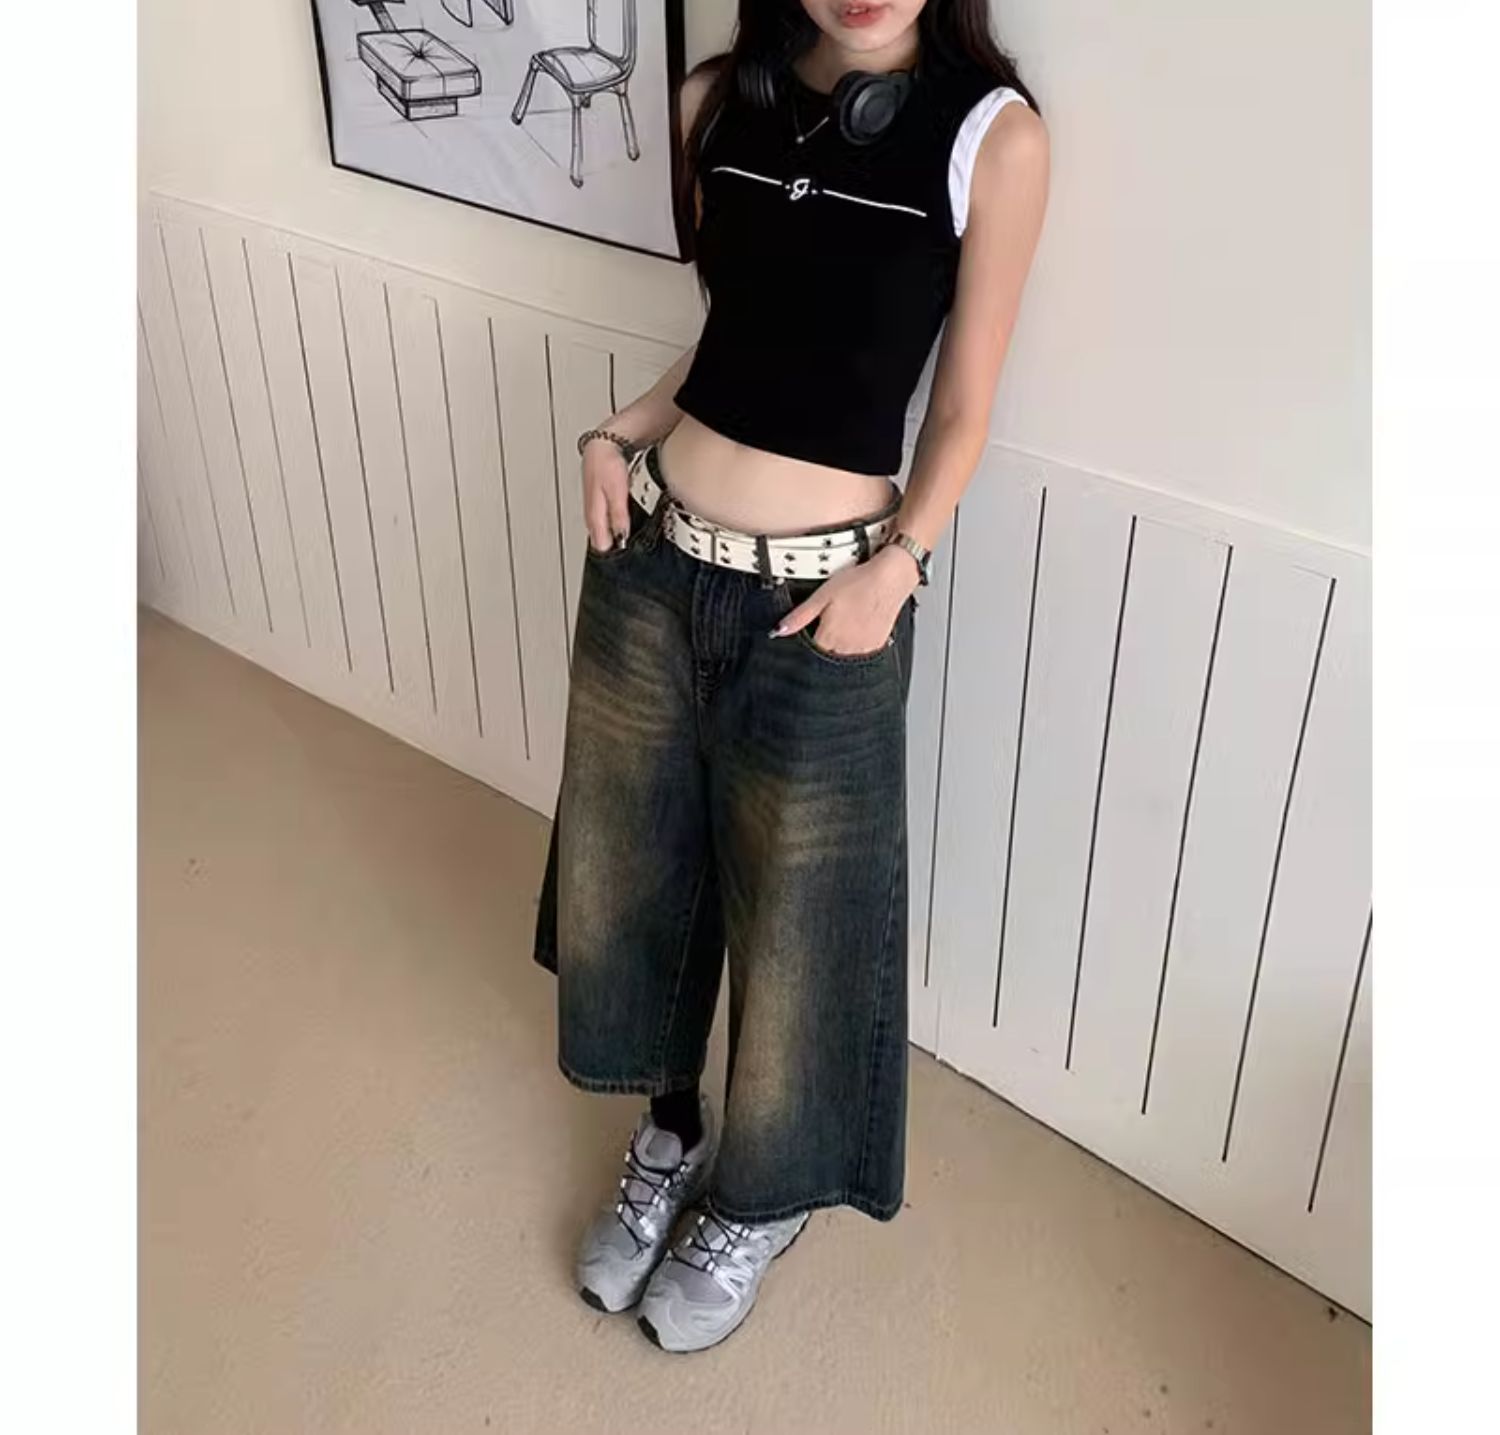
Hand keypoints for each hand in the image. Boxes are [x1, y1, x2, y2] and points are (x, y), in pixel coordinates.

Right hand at [581, 438, 632, 553]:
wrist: (602, 445)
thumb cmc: (607, 464)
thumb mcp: (617, 492)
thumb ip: (619, 515)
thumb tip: (621, 536)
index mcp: (594, 515)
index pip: (601, 545)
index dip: (613, 556)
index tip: (624, 563)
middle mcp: (592, 515)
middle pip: (601, 541)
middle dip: (613, 549)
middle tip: (627, 558)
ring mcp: (594, 509)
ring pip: (602, 532)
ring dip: (612, 538)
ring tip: (624, 544)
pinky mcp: (599, 504)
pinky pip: (605, 522)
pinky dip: (613, 527)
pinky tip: (621, 528)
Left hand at [771, 544, 919, 655]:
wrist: (891, 578)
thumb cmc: (859, 583)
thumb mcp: (822, 596)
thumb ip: (800, 617)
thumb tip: (779, 630)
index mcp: (830, 638)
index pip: (810, 654)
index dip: (807, 644)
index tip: (808, 635)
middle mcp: (846, 648)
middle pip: (827, 657)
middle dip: (823, 646)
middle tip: (829, 625)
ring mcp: (863, 649)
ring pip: (844, 657)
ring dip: (839, 647)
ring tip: (844, 624)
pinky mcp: (877, 645)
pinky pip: (861, 653)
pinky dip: (855, 645)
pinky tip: (857, 628)